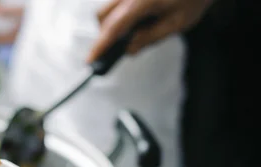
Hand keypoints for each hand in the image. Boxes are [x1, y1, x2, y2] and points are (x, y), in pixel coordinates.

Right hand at [87, 0, 214, 62]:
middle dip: (106, 33)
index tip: (90, 60)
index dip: (100, 46)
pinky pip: (119, 2)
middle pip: (102, 16)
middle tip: (121, 45)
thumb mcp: (178, 23)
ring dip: (116, 22)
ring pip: (108, 8)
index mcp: (142, 2)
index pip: (114, 27)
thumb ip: (150, 37)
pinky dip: (124, 12)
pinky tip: (146, 13)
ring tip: (141, 25)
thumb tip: (129, 49)